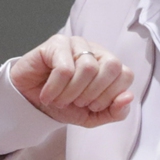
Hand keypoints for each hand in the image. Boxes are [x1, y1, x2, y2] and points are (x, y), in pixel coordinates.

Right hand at [9, 35, 133, 127]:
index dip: (110, 96)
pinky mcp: (56, 43)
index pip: (126, 75)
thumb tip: (128, 97)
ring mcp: (75, 43)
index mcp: (107, 64)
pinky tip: (48, 94)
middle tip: (77, 102)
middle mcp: (94, 50)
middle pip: (112, 66)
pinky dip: (56, 88)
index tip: (92, 106)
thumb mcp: (92, 115)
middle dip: (94, 93)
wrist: (31, 103)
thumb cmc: (63, 104)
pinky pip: (64, 68)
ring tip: (61, 100)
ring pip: (88, 68)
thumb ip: (114, 111)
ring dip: (73, 93)